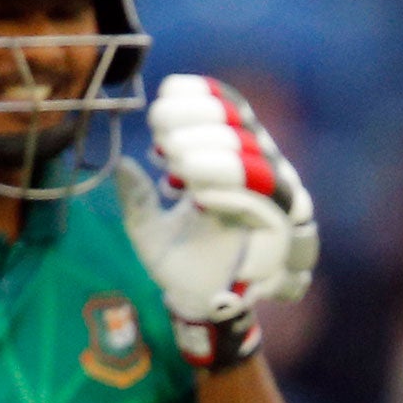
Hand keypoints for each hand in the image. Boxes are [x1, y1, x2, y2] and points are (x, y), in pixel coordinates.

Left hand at [114, 75, 317, 368]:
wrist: (203, 306)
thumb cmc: (182, 262)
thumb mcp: (147, 229)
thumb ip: (136, 199)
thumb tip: (122, 165)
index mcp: (228, 157)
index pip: (224, 107)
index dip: (197, 97)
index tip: (160, 103)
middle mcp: (256, 167)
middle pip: (237, 124)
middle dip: (195, 123)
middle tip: (161, 135)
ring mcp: (271, 194)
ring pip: (251, 155)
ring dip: (211, 151)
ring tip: (176, 158)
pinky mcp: (280, 223)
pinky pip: (261, 194)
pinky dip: (229, 185)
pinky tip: (198, 191)